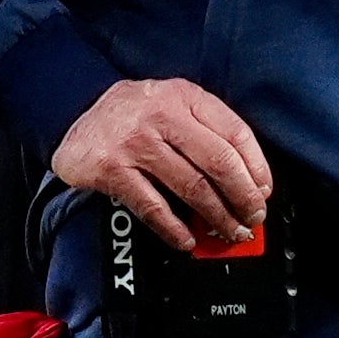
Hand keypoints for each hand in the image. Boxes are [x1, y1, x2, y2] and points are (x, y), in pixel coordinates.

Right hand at [51, 78, 273, 251]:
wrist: (74, 110)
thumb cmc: (135, 112)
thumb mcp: (174, 101)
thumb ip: (207, 127)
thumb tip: (247, 175)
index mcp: (186, 97)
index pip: (235, 133)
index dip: (257, 167)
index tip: (264, 190)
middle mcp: (163, 115)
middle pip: (219, 162)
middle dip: (243, 196)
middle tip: (253, 217)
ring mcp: (136, 143)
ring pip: (191, 187)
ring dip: (217, 217)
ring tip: (229, 232)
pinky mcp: (112, 169)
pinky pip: (152, 206)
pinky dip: (174, 228)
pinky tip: (188, 240)